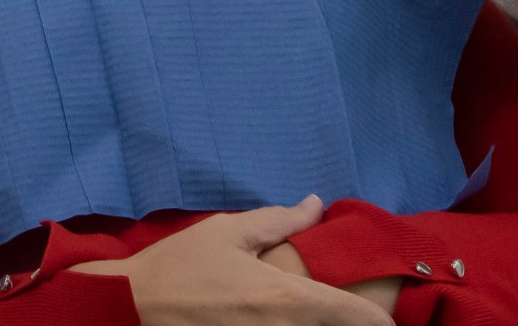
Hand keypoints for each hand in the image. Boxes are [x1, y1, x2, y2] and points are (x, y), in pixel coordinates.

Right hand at [70, 198, 392, 325]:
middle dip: (351, 325)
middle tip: (361, 316)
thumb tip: (316, 204)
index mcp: (286, 298)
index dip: (379, 320)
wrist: (127, 309)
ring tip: (325, 319)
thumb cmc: (177, 267)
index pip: (355, 316)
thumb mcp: (227, 232)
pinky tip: (285, 325)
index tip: (390, 319)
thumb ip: (279, 221)